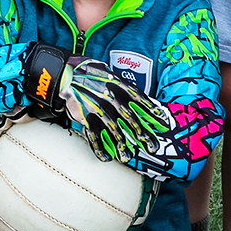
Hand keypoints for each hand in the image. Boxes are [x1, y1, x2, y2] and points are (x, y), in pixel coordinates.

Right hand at [61, 59, 180, 174]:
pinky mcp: (85, 116)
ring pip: (112, 129)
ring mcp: (97, 108)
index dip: (152, 112)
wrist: (67, 72)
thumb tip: (139, 100)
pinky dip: (99, 147)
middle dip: (141, 134)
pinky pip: (93, 134)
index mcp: (117, 85)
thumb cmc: (91, 73)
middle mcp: (109, 97)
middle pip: (129, 118)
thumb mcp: (110, 73)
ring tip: (129, 156)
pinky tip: (107, 157)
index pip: (139, 99)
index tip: (163, 123)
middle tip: (152, 146)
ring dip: (122, 144)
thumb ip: (123, 86)